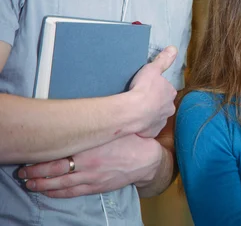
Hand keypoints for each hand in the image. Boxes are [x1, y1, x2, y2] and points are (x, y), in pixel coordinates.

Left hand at [17, 134, 162, 197]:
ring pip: (60, 184)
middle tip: (23, 172)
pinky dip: (57, 193)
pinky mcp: (96, 187)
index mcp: (90, 148)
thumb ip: (95, 127)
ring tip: (30, 184)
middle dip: (36, 173)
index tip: (30, 156)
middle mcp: (88, 165)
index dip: (41, 159)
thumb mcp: (112, 129)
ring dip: (43, 185)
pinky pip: (72, 192)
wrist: (146, 160)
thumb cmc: (130, 140)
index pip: (59, 155)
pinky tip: (48, 192)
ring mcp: (91, 178)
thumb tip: (77, 117)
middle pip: (55, 171)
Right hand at [128, 46, 177, 137]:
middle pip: (163, 104)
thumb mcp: (152, 69)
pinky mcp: (152, 132)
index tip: (148, 88)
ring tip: (137, 111)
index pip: (166, 89)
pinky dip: (143, 126)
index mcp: (170, 93)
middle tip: (141, 100)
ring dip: (149, 114)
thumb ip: (163, 60)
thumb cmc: (143, 89)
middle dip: (155, 103)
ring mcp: (161, 122)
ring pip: (156, 117)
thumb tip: (174, 48)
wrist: (132, 112)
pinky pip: (148, 128)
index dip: (157, 88)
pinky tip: (135, 122)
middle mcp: (169, 109)